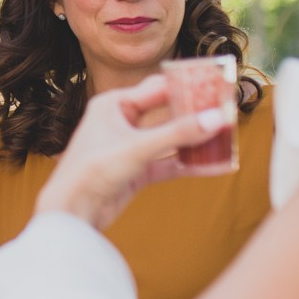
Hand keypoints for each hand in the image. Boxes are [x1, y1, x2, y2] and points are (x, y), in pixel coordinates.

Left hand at [34, 76, 232, 230]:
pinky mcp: (134, 172)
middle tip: (225, 111)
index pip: (157, 89)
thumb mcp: (138, 148)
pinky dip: (186, 164)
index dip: (186, 87)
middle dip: (194, 114)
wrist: (72, 212)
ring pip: (168, 140)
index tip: (216, 86)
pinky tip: (211, 165)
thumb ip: (178, 134)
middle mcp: (120, 122)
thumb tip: (216, 119)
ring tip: (224, 137)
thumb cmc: (92, 171)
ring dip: (193, 141)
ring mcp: (128, 148)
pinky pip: (167, 164)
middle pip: (166, 113)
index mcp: (113, 105)